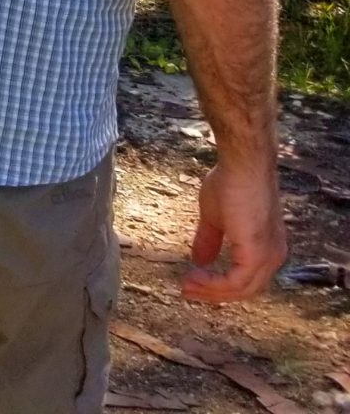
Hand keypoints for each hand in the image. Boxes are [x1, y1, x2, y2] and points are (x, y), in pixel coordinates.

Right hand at [181, 158, 286, 301]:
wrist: (242, 166)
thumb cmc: (230, 183)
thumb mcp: (215, 217)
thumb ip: (210, 241)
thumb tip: (199, 260)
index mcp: (266, 249)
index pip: (246, 279)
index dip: (219, 285)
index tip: (191, 282)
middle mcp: (273, 257)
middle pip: (245, 290)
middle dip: (214, 294)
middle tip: (186, 290)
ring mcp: (268, 256)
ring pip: (242, 289)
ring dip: (212, 291)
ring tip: (187, 285)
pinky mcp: (257, 254)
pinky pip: (236, 281)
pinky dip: (215, 284)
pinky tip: (196, 276)